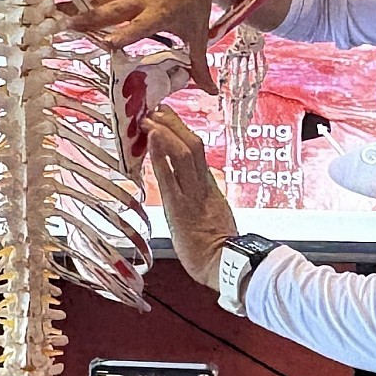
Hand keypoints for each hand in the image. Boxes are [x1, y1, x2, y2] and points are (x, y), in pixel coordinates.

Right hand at [62, 0, 229, 94]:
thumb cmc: (196, 3)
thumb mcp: (199, 34)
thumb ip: (200, 65)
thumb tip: (210, 92)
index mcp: (160, 14)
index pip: (139, 27)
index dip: (123, 35)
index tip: (107, 44)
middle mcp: (141, 1)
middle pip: (112, 11)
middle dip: (90, 20)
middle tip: (67, 28)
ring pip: (100, 0)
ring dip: (76, 8)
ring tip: (51, 15)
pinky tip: (59, 4)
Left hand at [143, 106, 236, 290]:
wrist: (224, 266)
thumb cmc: (219, 251)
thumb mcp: (214, 218)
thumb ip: (204, 203)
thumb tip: (194, 196)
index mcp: (211, 188)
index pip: (197, 153)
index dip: (182, 133)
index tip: (168, 119)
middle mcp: (202, 186)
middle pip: (192, 145)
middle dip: (174, 124)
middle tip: (158, 110)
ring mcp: (191, 195)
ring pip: (183, 153)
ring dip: (165, 132)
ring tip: (150, 118)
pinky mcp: (179, 207)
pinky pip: (170, 174)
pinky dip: (160, 154)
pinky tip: (151, 139)